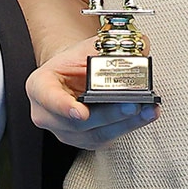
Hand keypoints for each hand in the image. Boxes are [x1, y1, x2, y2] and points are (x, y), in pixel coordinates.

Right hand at [26, 35, 158, 150]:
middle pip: (78, 122)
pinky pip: (106, 138)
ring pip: (95, 134)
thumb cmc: (74, 63)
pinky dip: (128, 126)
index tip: (81, 112)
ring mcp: (65, 131)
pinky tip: (144, 116)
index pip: (48, 97)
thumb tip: (140, 48)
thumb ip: (109, 48)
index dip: (63, 106)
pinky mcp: (84, 140)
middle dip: (109, 114)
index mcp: (40, 87)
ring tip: (147, 110)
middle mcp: (48, 114)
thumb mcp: (85, 48)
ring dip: (125, 123)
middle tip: (131, 105)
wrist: (71, 75)